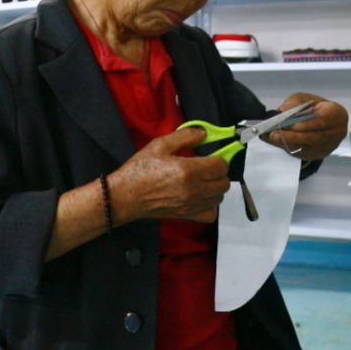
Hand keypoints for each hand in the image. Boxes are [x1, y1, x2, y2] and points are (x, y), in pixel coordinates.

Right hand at [110, 127, 229, 224]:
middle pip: (224, 183)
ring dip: (215, 188)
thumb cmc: (140, 169)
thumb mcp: (160, 145)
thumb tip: (204, 133)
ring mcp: (191, 205)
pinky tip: (201, 198)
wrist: (126, 195)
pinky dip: (210, 206)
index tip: (210, 157)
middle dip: (218, 173)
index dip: (218, 159)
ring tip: (202, 182)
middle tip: (207, 168)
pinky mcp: (187, 215)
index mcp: (189, 170)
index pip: (221, 166)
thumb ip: (185, 136)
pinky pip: (211, 214)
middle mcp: (194, 189)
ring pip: (219, 197)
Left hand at [263, 93, 347, 160]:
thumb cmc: (315, 107)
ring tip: (270, 138)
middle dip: (291, 136)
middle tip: (272, 134)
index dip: (303, 124)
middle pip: (313, 138)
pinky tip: (276, 143)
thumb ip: (295, 103)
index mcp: (337, 114)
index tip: (285, 123)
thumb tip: (282, 111)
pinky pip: (304, 154)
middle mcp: (337, 133)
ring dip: (287, 144)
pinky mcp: (321, 155)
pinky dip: (289, 149)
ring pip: (307, 148)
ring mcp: (330, 146)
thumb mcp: (305, 98)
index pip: (320, 121)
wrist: (325, 119)